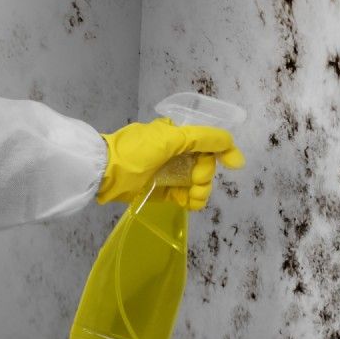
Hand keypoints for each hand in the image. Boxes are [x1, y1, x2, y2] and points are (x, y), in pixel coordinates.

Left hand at [98, 119, 245, 209]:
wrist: (104, 172)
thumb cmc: (135, 152)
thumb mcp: (170, 138)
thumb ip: (202, 138)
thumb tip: (229, 142)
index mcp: (176, 134)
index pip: (207, 142)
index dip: (224, 151)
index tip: (235, 164)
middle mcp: (174, 152)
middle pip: (204, 164)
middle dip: (206, 173)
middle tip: (197, 179)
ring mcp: (168, 173)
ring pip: (196, 182)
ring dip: (201, 189)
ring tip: (195, 196)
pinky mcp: (162, 191)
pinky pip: (184, 196)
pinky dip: (192, 200)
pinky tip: (193, 204)